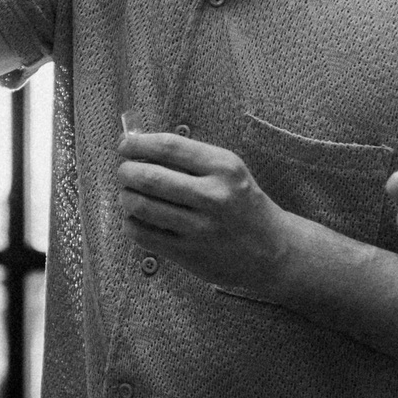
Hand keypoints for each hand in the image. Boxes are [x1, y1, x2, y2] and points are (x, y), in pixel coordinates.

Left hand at [115, 131, 289, 296]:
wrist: (273, 250)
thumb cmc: (244, 204)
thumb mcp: (229, 171)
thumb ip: (191, 159)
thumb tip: (140, 147)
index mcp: (224, 167)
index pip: (169, 147)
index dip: (138, 144)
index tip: (125, 145)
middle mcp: (213, 196)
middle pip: (149, 177)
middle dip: (126, 171)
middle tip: (124, 172)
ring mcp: (200, 227)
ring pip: (141, 206)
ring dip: (126, 197)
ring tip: (129, 194)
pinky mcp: (189, 254)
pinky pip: (143, 234)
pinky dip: (131, 222)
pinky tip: (137, 218)